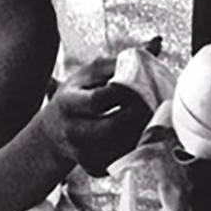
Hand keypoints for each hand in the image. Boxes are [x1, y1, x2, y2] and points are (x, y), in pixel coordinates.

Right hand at [40, 39, 161, 174]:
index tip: (138, 88)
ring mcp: (82, 153)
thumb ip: (121, 61)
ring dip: (141, 134)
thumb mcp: (90, 75)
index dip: (123, 94)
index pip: (100, 100)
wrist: (54, 131)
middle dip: (138, 118)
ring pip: (121, 148)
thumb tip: (156, 43)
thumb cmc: (77, 95)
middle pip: (113, 128)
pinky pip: (122, 161)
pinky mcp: (94, 167)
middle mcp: (72, 130)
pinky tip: (141, 137)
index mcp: (68, 103)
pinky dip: (135, 149)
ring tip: (152, 120)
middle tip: (154, 107)